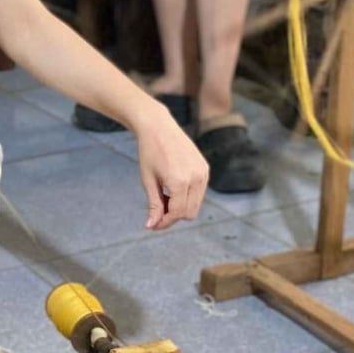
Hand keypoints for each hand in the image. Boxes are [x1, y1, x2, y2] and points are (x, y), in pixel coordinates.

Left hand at [132, 106, 208, 229]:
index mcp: (179, 181)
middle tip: (156, 209)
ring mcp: (203, 172)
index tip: (153, 225)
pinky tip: (172, 187)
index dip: (164, 222)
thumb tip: (152, 226)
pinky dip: (186, 196)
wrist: (158, 127)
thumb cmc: (149, 152)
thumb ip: (153, 204)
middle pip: (189, 212)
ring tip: (163, 195)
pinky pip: (199, 192)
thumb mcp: (148, 180)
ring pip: (196, 204)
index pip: (177, 213)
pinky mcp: (205, 168)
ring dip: (180, 206)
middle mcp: (196, 177)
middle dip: (173, 216)